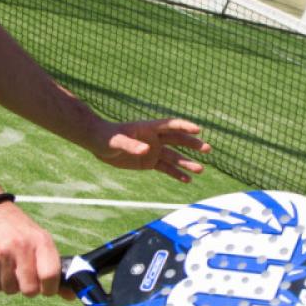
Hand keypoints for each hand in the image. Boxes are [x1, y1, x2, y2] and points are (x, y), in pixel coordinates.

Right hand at [0, 201, 63, 296]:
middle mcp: (22, 246)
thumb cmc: (20, 231)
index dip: (50, 289)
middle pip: (30, 290)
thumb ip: (54, 269)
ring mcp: (2, 253)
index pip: (50, 275)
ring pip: (11, 290)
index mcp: (41, 241)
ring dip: (11, 284)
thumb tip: (71, 296)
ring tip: (9, 266)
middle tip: (25, 276)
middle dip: (28, 288)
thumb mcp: (40, 241)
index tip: (46, 288)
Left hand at [93, 118, 209, 181]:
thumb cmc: (106, 138)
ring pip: (174, 157)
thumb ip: (131, 145)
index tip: (198, 129)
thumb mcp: (116, 142)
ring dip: (187, 163)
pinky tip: (187, 180)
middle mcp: (154, 139)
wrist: (98, 144)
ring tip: (201, 170)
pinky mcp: (149, 162)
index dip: (184, 126)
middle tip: (207, 149)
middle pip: (178, 140)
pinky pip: (166, 168)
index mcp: (148, 128)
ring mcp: (153, 150)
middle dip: (192, 144)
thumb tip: (147, 150)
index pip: (170, 125)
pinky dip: (176, 174)